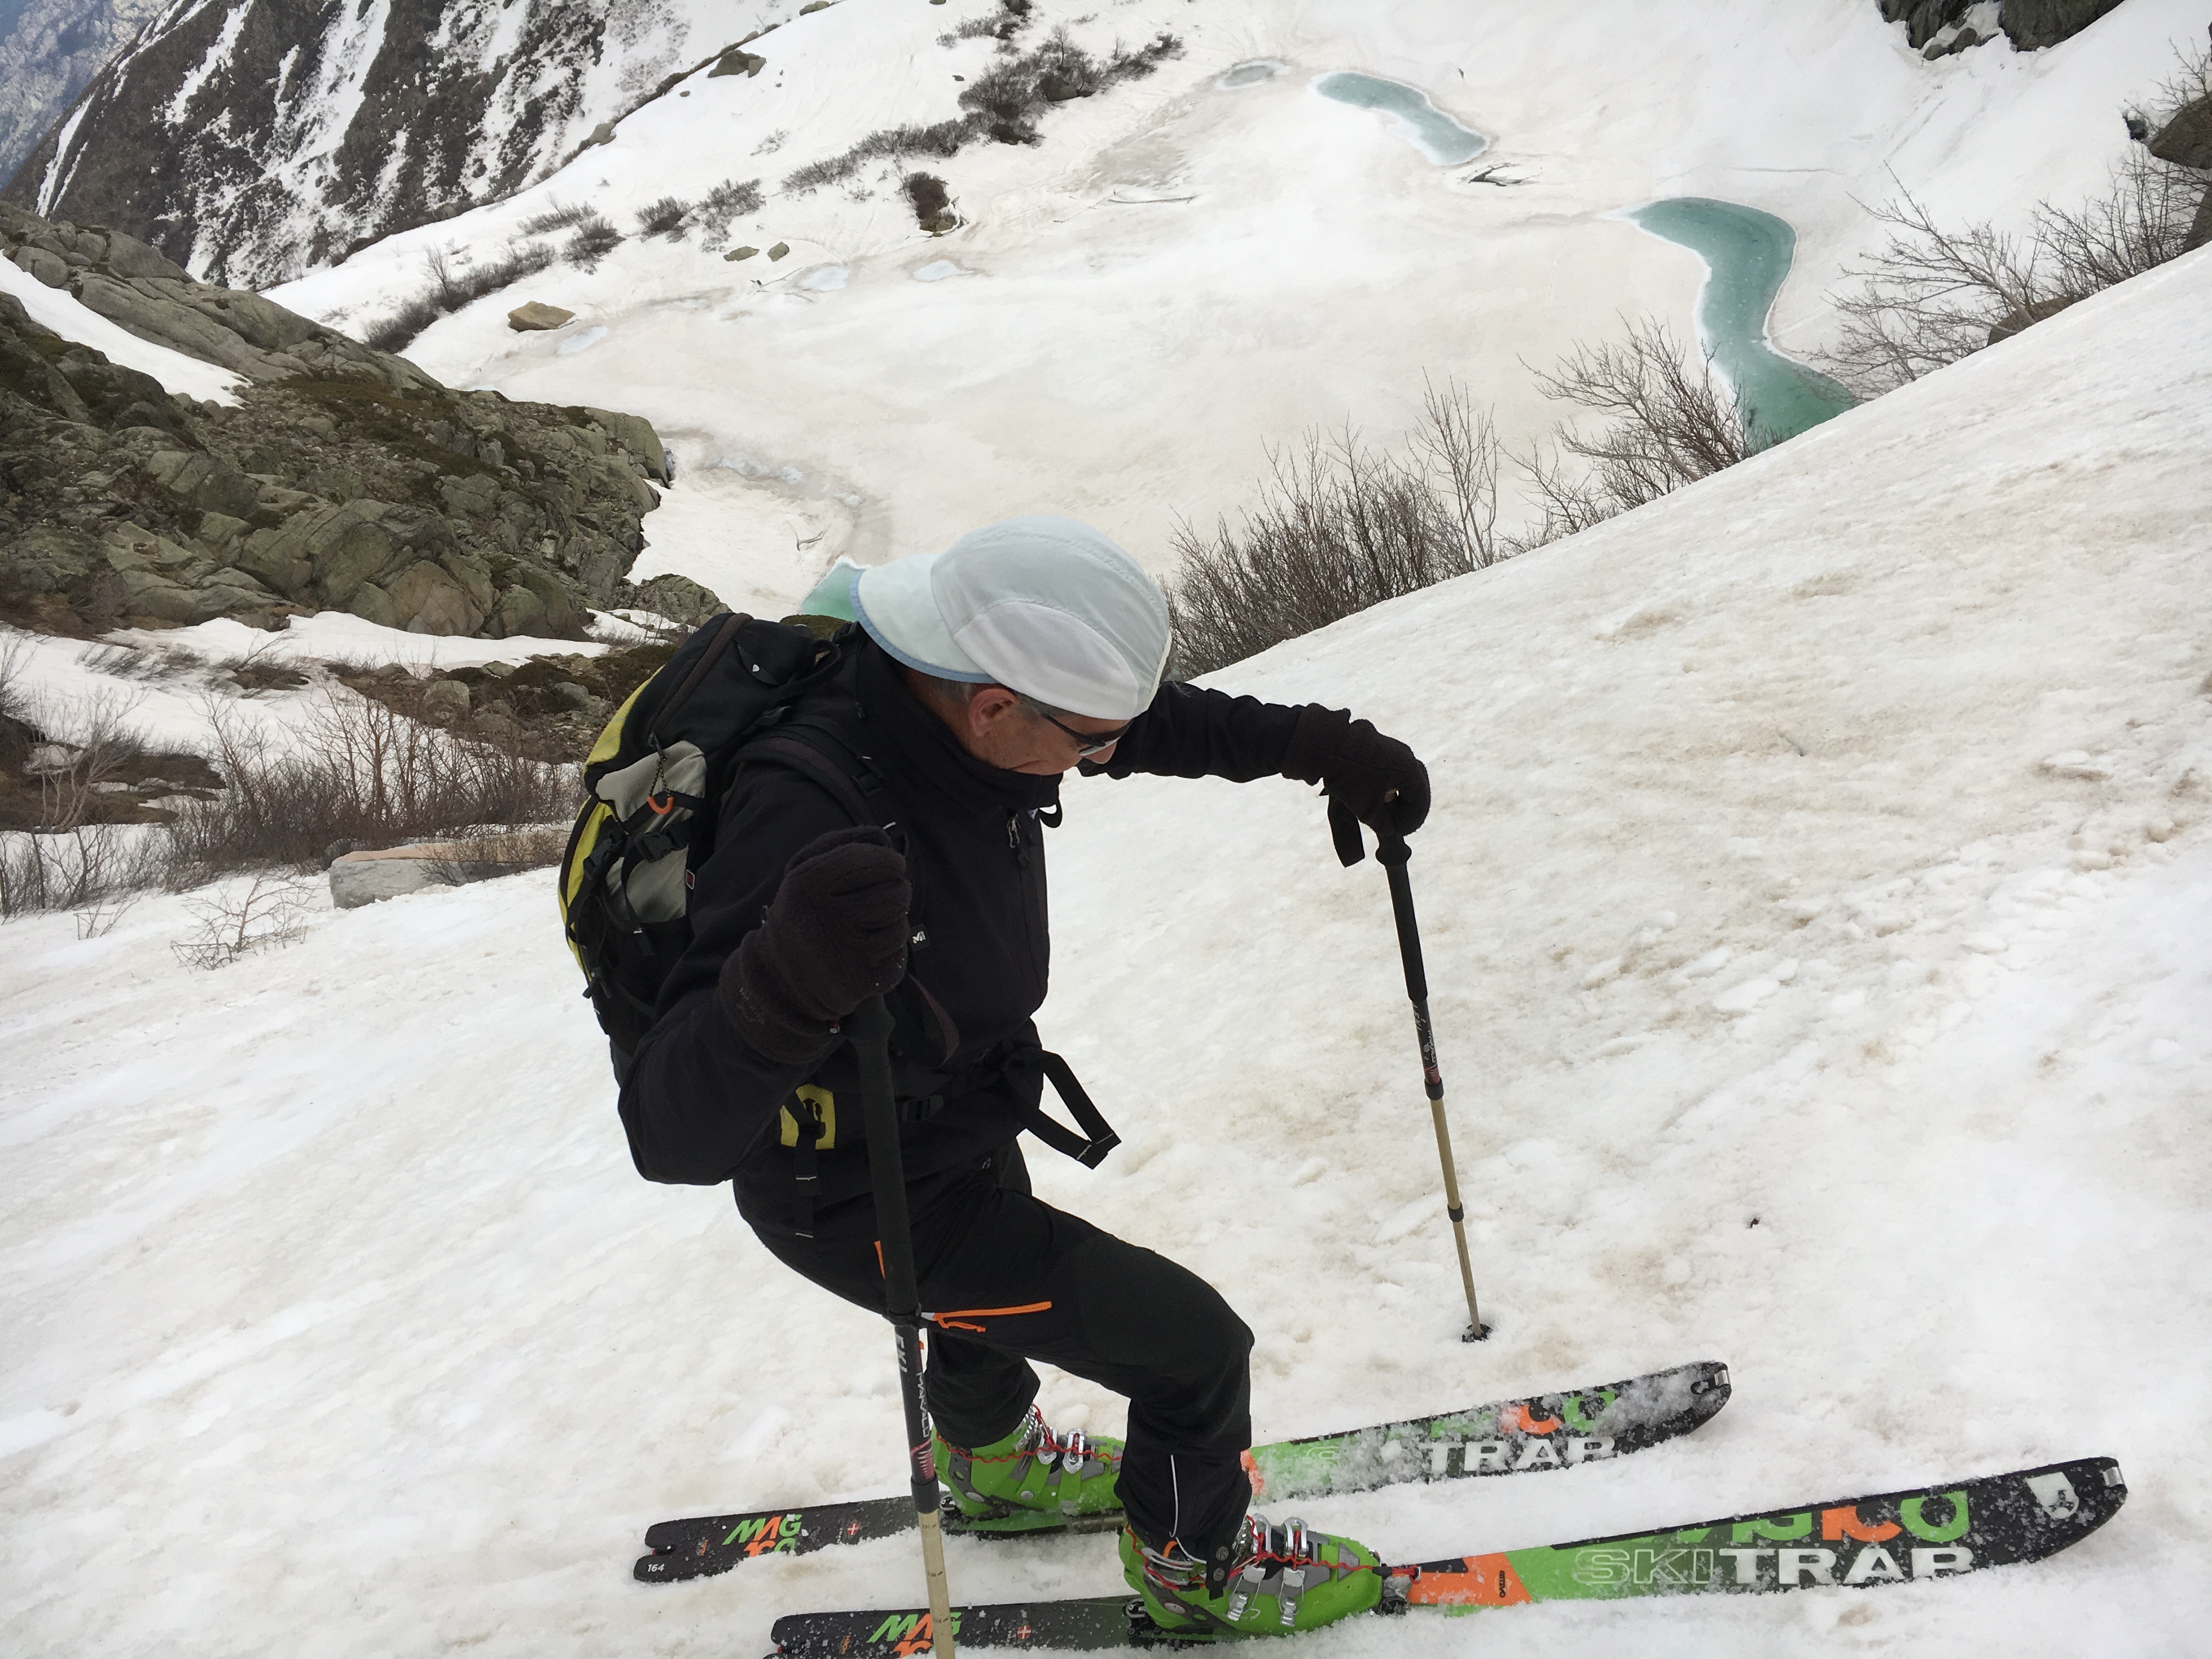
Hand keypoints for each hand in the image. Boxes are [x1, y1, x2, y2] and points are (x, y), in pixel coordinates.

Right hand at [721, 826, 911, 1061]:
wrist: (782, 976)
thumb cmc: (807, 915)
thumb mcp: (808, 876)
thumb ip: (844, 850)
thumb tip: (885, 841)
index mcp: (807, 884)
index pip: (876, 862)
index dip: (891, 862)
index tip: (894, 866)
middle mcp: (824, 918)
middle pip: (897, 893)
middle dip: (897, 893)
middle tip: (884, 899)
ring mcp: (843, 954)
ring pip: (900, 926)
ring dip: (892, 925)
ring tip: (868, 929)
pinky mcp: (860, 982)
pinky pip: (898, 956)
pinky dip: (890, 954)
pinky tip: (868, 954)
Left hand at [1282, 705, 1430, 841]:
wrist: (1327, 744)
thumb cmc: (1350, 778)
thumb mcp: (1366, 809)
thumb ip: (1382, 823)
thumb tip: (1389, 829)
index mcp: (1409, 771)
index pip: (1419, 801)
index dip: (1412, 820)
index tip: (1399, 832)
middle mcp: (1405, 756)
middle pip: (1416, 786)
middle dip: (1409, 807)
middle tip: (1400, 822)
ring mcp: (1391, 747)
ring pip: (1403, 775)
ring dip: (1399, 794)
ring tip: (1388, 810)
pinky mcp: (1377, 744)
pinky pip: (1390, 767)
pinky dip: (1388, 783)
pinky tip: (1377, 793)